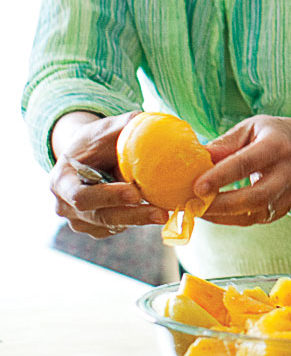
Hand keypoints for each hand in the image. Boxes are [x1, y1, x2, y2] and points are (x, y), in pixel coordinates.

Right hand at [49, 111, 166, 234]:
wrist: (86, 155)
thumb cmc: (96, 140)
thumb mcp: (106, 129)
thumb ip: (126, 127)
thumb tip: (153, 126)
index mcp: (61, 181)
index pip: (81, 196)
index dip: (107, 197)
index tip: (135, 192)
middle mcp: (64, 205)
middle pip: (98, 216)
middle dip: (131, 215)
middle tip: (160, 213)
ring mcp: (78, 220)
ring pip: (110, 226)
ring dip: (138, 219)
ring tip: (164, 213)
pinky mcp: (94, 227)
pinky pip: (116, 229)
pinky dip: (135, 221)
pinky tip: (152, 211)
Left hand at [194, 118, 290, 224]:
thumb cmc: (271, 135)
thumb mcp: (250, 129)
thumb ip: (224, 144)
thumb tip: (194, 158)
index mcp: (277, 145)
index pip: (247, 163)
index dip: (221, 176)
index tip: (196, 186)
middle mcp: (288, 171)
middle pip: (256, 196)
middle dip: (222, 204)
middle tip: (194, 204)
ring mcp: (289, 193)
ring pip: (256, 213)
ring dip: (223, 215)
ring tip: (197, 210)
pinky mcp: (284, 209)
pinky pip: (256, 219)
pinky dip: (231, 219)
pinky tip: (213, 213)